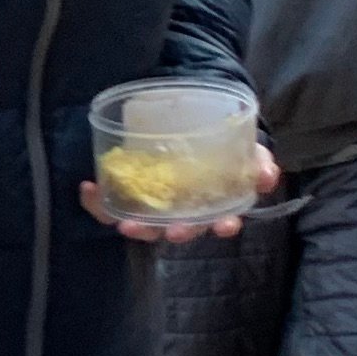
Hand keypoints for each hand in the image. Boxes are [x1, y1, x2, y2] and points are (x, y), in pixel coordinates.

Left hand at [81, 143, 284, 240]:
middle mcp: (183, 210)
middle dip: (179, 231)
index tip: (226, 225)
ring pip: (145, 225)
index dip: (222, 225)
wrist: (189, 124)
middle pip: (181, 228)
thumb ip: (259, 163)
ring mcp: (154, 206)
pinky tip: (87, 189)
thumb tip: (268, 174)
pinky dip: (95, 202)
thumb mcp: (246, 151)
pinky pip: (108, 206)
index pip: (217, 222)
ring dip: (139, 228)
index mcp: (212, 203)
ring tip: (128, 227)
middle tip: (175, 230)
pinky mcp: (125, 197)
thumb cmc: (219, 147)